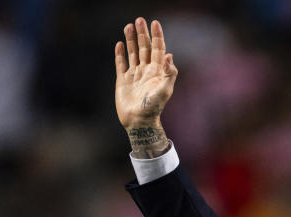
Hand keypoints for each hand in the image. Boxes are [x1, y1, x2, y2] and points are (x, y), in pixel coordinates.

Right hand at [115, 18, 177, 156]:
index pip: (158, 49)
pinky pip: (121, 64)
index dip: (157, 36)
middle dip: (142, 34)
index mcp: (157, 71)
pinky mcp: (123, 81)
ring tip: (128, 26)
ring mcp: (134, 75)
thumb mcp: (165, 91)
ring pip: (132, 53)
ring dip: (131, 40)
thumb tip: (170, 55)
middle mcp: (146, 71)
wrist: (139, 122)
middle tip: (140, 20)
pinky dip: (120, 54)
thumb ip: (169, 74)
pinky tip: (120, 44)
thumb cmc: (153, 108)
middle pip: (144, 48)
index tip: (155, 23)